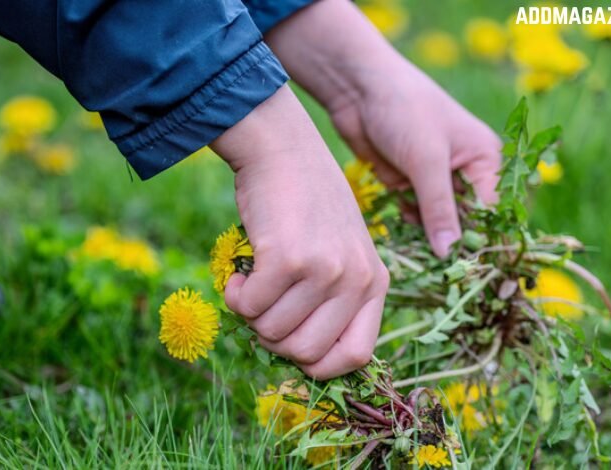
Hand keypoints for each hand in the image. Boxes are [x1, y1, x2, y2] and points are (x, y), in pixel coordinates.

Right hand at [211, 86, 388, 379]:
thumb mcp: (340, 250)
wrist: (283, 148)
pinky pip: (248, 308)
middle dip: (274, 339)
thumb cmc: (306, 205)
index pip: (357, 356)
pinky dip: (234, 296)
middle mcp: (357, 279)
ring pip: (272, 333)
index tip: (292, 346)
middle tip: (263, 306)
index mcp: (376, 282)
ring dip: (251, 314)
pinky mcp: (288, 258)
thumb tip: (303, 359)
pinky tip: (238, 272)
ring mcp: (325, 269)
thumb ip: (334, 299)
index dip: (319, 364)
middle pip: (307, 354)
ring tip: (252, 280)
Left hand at [266, 0, 501, 257]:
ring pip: (438, 223)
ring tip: (423, 266)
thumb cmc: (404, 110)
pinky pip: (413, 216)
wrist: (357, 88)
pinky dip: (408, 227)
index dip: (482, 243)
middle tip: (444, 276)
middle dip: (454, 245)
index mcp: (484, 160)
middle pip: (466, 222)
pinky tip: (402, 239)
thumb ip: (439, 209)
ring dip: (428, 239)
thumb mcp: (427, 160)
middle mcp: (464, 172)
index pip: (491, 213)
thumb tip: (450, 254)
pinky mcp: (406, 184)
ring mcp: (433, 180)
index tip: (470, 274)